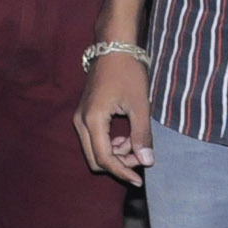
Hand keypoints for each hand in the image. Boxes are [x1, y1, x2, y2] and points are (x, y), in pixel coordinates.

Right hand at [73, 52, 154, 186]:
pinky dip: (109, 144)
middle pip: (95, 159)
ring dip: (115, 154)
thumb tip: (146, 162)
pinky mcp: (84, 114)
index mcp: (93, 120)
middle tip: (140, 157)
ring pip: (93, 150)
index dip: (122, 172)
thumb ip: (142, 135)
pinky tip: (125, 136)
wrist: (114, 47)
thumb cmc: (128, 72)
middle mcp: (81, 121)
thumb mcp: (140, 105)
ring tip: (135, 143)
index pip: (104, 158)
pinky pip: (93, 139)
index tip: (139, 180)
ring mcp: (80, 117)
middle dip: (118, 164)